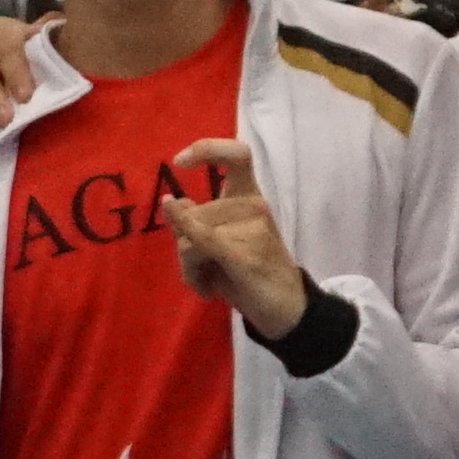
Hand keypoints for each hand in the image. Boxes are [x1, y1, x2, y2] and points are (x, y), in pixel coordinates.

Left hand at [161, 139, 314, 338]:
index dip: (206, 149)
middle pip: (194, 214)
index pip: (237, 154)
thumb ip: (195, 222)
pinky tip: (204, 285)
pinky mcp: (246, 253)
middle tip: (199, 272)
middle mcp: (254, 204)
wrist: (286, 309)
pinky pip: (201, 241)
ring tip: (208, 284)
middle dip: (183, 244)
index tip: (180, 162)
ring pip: (190, 235)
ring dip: (189, 266)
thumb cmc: (249, 274)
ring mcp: (254, 226)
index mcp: (249, 196)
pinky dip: (190, 256)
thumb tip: (172, 203)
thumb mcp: (217, 244)